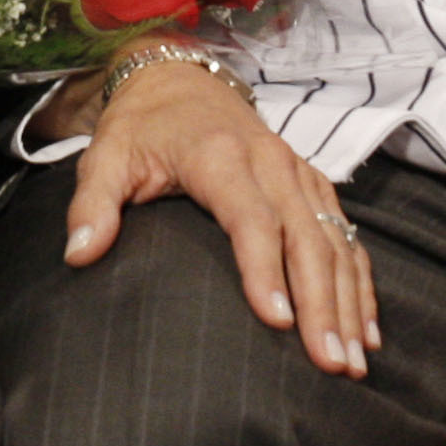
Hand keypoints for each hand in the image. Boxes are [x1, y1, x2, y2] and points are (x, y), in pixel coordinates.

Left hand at [50, 53, 380, 376]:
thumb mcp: (105, 157)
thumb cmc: (141, 128)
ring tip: (354, 363)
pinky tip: (366, 329)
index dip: (266, 271)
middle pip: (306, 237)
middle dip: (322, 305)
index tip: (277, 324)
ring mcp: (297, 171)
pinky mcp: (311, 182)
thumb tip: (79, 255)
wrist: (178, 78)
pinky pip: (345, 234)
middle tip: (331, 366)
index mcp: (219, 156)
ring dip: (348, 302)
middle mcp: (271, 162)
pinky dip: (359, 282)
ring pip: (334, 240)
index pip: (251, 219)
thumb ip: (91, 205)